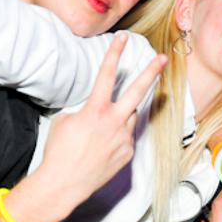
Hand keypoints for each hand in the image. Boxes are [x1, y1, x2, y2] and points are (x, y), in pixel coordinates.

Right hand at [36, 33, 165, 207]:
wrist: (63, 184)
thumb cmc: (59, 151)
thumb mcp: (65, 121)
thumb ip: (86, 110)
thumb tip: (96, 111)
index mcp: (95, 110)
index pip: (107, 75)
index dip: (115, 53)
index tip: (123, 38)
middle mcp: (114, 122)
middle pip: (137, 91)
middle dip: (150, 72)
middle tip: (162, 58)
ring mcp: (124, 138)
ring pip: (130, 117)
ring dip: (121, 115)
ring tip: (100, 130)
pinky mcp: (128, 153)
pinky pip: (126, 137)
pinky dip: (116, 137)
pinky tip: (100, 148)